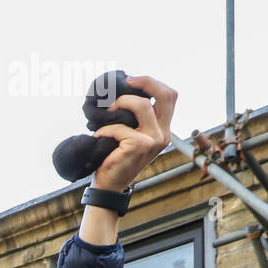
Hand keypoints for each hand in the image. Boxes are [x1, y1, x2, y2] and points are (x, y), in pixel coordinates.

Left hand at [90, 74, 176, 191]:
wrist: (109, 187)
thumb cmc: (117, 159)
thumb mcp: (134, 136)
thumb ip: (139, 119)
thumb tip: (128, 90)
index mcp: (164, 130)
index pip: (170, 96)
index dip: (152, 83)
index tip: (132, 81)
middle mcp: (163, 134)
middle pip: (165, 94)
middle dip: (144, 82)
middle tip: (125, 83)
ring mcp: (154, 140)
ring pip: (142, 105)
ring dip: (121, 103)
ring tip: (107, 113)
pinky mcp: (139, 146)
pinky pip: (120, 127)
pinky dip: (105, 129)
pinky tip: (98, 136)